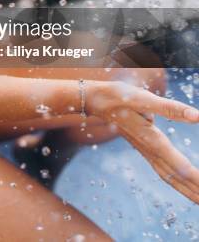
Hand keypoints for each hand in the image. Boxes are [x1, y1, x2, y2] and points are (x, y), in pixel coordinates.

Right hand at [86, 80, 198, 201]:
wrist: (96, 100)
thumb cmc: (118, 96)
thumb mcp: (143, 98)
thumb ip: (170, 108)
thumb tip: (197, 116)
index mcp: (151, 139)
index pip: (178, 165)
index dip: (194, 178)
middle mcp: (149, 149)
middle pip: (174, 176)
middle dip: (193, 190)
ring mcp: (145, 150)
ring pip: (168, 175)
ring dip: (186, 189)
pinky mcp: (144, 148)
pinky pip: (162, 169)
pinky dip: (175, 180)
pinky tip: (181, 182)